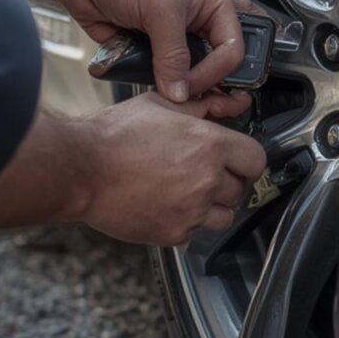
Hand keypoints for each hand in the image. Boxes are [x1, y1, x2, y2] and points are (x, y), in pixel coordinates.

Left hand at [50, 0, 243, 102]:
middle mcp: (195, 26)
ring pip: (182, 77)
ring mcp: (169, 41)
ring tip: (164, 90)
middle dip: (202, 85)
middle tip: (188, 96)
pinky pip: (152, 76)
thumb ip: (173, 53)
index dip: (216, 73)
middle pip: (213, 69)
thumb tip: (180, 91)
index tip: (192, 84)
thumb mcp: (160, 6)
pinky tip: (140, 77)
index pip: (232, 52)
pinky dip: (145, 80)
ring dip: (171, 86)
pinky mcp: (145, 50)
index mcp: (214, 8)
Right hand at [77, 91, 265, 246]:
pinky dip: (185, 222)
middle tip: (200, 174)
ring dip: (211, 207)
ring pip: (224, 216)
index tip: (235, 160)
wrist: (81, 169)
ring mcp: (192, 209)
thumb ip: (199, 107)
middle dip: (226, 182)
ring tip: (185, 193)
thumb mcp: (161, 105)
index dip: (245, 159)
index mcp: (209, 144)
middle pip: (240, 189)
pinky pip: (194, 232)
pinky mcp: (174, 232)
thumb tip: (223, 105)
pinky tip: (165, 205)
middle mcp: (207, 179)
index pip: (256, 160)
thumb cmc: (114, 136)